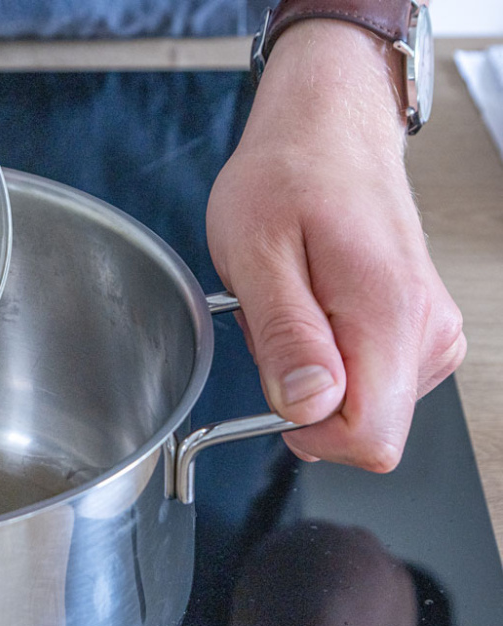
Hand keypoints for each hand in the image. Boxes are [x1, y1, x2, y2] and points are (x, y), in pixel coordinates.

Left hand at [207, 20, 463, 470]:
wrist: (329, 127)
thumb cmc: (288, 176)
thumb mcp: (256, 253)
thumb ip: (285, 336)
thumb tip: (309, 408)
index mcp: (388, 314)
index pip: (370, 437)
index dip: (308, 431)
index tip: (275, 382)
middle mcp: (425, 330)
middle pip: (365, 429)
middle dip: (304, 395)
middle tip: (276, 321)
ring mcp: (428, 330)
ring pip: (363, 406)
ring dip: (313, 371)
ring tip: (293, 300)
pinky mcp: (418, 328)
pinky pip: (369, 379)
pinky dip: (329, 354)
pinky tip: (314, 303)